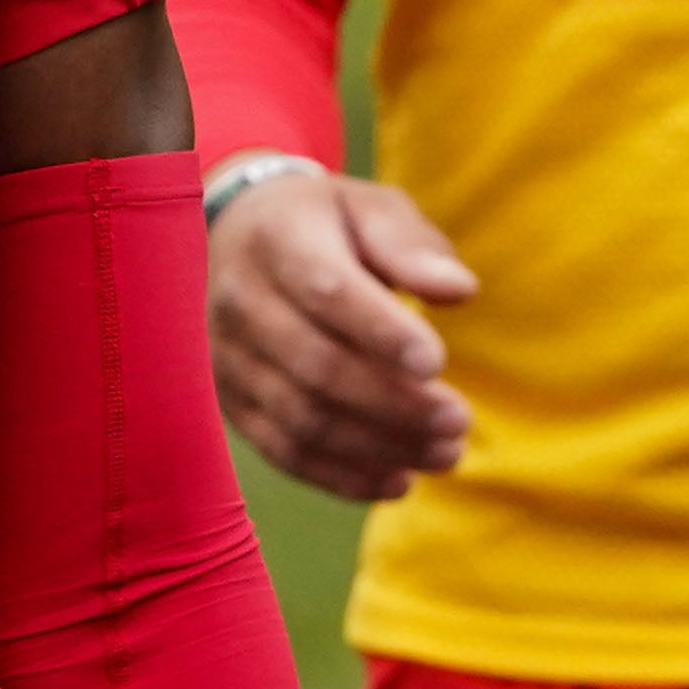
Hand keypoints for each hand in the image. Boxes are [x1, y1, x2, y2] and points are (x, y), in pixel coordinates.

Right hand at [208, 168, 471, 499]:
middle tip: (459, 421)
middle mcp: (240, 299)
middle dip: (394, 403)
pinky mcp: (232, 400)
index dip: (381, 332)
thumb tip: (460, 291)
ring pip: (302, 418)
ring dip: (378, 447)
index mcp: (278, 238)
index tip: (438, 363)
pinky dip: (343, 476)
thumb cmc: (327, 223)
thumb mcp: (370, 208)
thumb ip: (412, 246)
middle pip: (316, 366)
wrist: (243, 237)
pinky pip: (284, 451)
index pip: (326, 290)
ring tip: (444, 454)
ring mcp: (228, 356)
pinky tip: (397, 480)